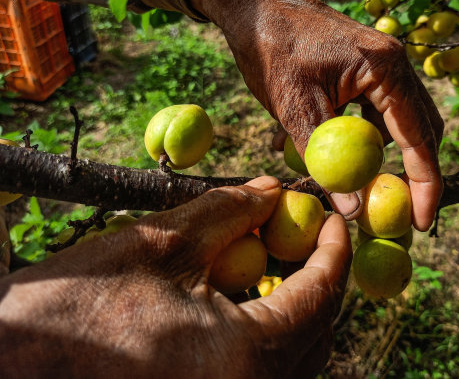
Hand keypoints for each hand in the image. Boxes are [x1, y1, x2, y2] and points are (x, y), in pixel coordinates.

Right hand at [0, 177, 351, 377]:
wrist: (10, 365)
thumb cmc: (79, 305)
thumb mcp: (162, 243)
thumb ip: (229, 211)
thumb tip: (272, 191)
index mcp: (246, 359)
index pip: (320, 298)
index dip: (333, 250)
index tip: (331, 217)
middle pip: (314, 333)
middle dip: (318, 277)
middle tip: (304, 234)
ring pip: (291, 355)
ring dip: (293, 303)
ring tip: (273, 258)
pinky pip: (259, 368)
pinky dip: (264, 328)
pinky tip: (242, 294)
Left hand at [184, 0, 442, 229]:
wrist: (254, 7)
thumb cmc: (271, 50)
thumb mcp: (295, 110)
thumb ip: (326, 160)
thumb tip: (352, 211)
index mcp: (386, 68)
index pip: (418, 136)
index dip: (425, 183)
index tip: (422, 220)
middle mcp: (394, 63)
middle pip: (421, 129)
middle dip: (413, 173)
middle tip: (400, 212)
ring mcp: (382, 63)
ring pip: (399, 121)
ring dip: (385, 155)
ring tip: (360, 184)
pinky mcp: (367, 68)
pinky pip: (377, 110)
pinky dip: (365, 136)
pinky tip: (336, 149)